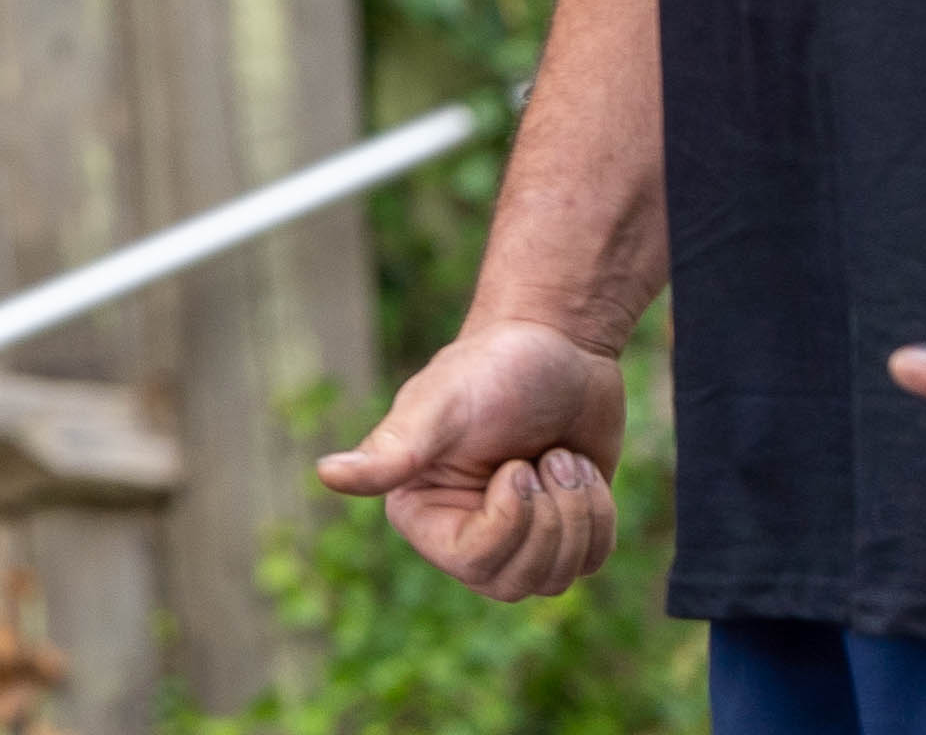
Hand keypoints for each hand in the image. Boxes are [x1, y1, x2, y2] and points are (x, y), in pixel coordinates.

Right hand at [316, 319, 627, 598]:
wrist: (557, 345)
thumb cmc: (492, 367)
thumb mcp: (443, 405)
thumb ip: (393, 448)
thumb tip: (326, 474)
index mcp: (420, 510)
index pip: (471, 560)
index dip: (510, 521)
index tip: (517, 466)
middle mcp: (462, 532)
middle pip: (518, 581)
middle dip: (551, 519)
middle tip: (546, 458)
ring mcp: (515, 538)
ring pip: (558, 578)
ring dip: (578, 510)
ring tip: (560, 457)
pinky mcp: (560, 533)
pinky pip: (590, 562)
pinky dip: (599, 513)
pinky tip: (578, 468)